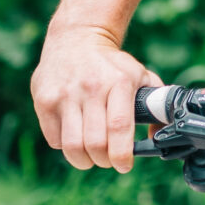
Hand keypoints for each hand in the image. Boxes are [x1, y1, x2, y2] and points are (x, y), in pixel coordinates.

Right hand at [31, 25, 159, 173]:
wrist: (77, 38)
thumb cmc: (112, 65)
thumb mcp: (139, 75)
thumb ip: (155, 104)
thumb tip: (159, 135)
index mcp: (119, 82)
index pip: (119, 127)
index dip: (122, 155)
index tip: (124, 165)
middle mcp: (91, 88)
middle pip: (95, 143)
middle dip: (104, 161)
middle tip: (108, 160)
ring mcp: (65, 94)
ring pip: (73, 147)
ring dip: (84, 161)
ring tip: (90, 156)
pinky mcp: (44, 101)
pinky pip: (55, 141)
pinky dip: (66, 147)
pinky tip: (75, 136)